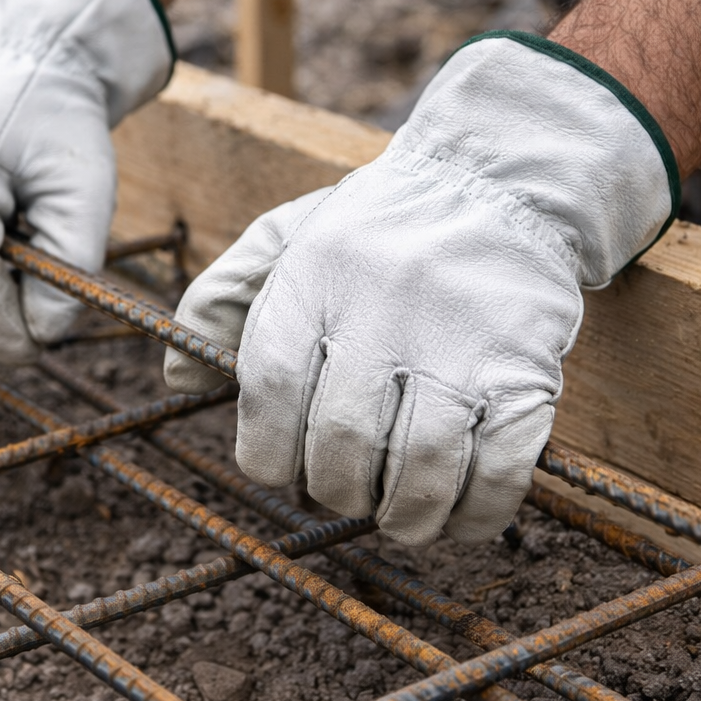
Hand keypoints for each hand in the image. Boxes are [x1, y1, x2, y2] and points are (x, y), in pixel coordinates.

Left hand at [165, 34, 677, 544]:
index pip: (267, 390)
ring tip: (402, 518)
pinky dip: (478, 512)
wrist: (499, 182)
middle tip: (350, 490)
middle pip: (341, 441)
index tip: (282, 466)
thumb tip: (175, 378)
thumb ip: (220, 300)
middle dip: (338, 490)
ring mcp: (459, 343)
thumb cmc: (378, 227)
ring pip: (422, 467)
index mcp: (313, 280)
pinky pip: (502, 468)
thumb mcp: (284, 237)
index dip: (267, 451)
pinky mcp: (526, 368)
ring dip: (407, 516)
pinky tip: (462, 513)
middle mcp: (382, 311)